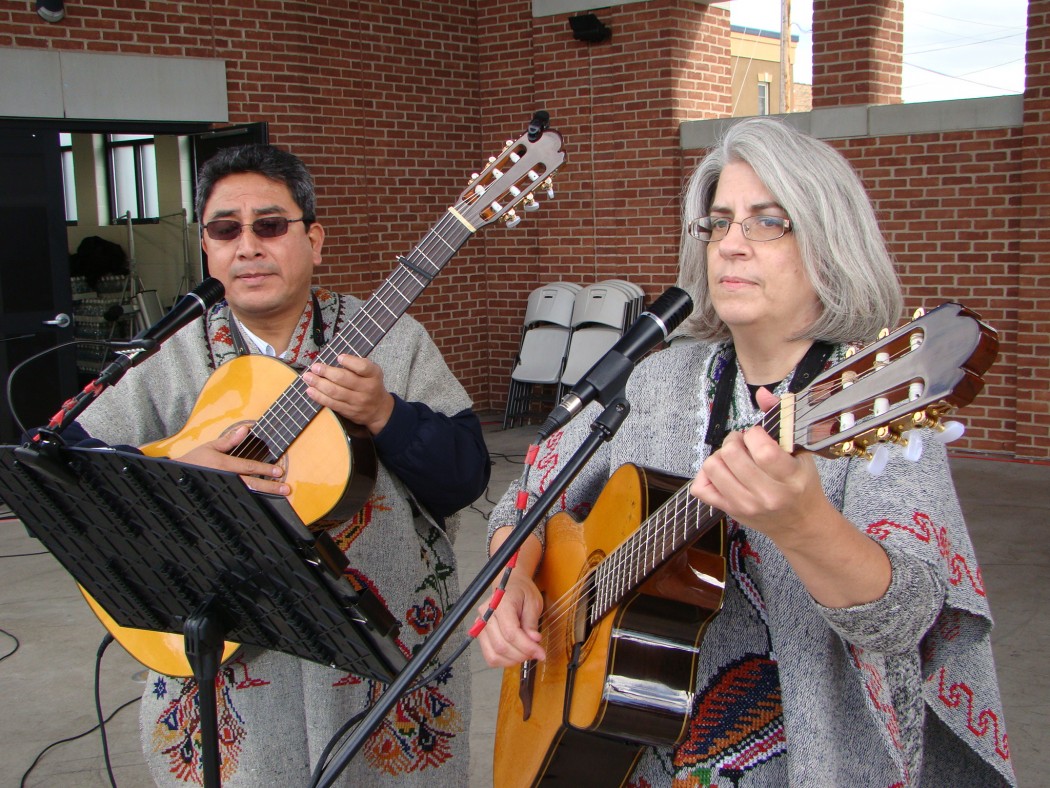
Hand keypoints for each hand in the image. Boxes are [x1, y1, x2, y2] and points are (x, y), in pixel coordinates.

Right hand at [175, 424, 289, 495]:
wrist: (177, 476)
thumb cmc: (194, 460)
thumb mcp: (210, 446)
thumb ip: (229, 440)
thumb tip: (245, 429)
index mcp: (224, 465)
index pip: (248, 467)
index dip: (265, 470)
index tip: (279, 471)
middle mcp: (226, 479)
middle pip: (252, 484)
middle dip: (270, 487)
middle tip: (286, 488)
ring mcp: (225, 489)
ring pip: (248, 493)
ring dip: (265, 495)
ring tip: (280, 495)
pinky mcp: (222, 496)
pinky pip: (240, 499)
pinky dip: (253, 501)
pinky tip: (265, 502)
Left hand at [302, 354, 394, 434]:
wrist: (379, 410)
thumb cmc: (371, 385)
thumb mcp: (372, 372)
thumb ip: (358, 365)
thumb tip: (336, 360)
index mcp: (373, 375)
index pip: (363, 367)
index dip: (350, 362)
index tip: (338, 358)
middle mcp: (367, 388)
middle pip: (344, 379)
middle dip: (326, 372)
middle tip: (315, 367)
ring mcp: (357, 401)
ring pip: (335, 392)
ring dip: (318, 384)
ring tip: (308, 377)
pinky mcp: (349, 411)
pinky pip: (331, 404)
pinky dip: (319, 396)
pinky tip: (310, 390)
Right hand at [476, 572, 545, 667]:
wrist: (511, 586)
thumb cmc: (523, 592)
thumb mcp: (533, 602)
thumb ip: (531, 622)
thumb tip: (533, 640)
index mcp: (500, 603)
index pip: (510, 632)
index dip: (527, 646)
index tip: (541, 653)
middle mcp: (486, 615)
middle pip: (501, 646)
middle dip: (522, 654)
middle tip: (536, 653)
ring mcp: (480, 625)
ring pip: (494, 654)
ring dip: (513, 660)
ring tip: (527, 654)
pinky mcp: (481, 634)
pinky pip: (490, 656)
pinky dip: (504, 660)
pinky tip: (516, 655)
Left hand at [691, 387, 890, 606]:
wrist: (800, 524)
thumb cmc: (801, 486)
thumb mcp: (800, 452)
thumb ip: (781, 419)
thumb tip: (763, 393)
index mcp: (789, 478)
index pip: (761, 449)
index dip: (754, 434)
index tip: (759, 436)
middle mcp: (766, 494)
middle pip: (731, 454)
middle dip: (735, 440)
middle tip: (744, 444)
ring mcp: (745, 505)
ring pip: (713, 467)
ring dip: (721, 456)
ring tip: (734, 458)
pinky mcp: (729, 511)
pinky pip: (701, 488)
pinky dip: (706, 475)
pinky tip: (723, 472)